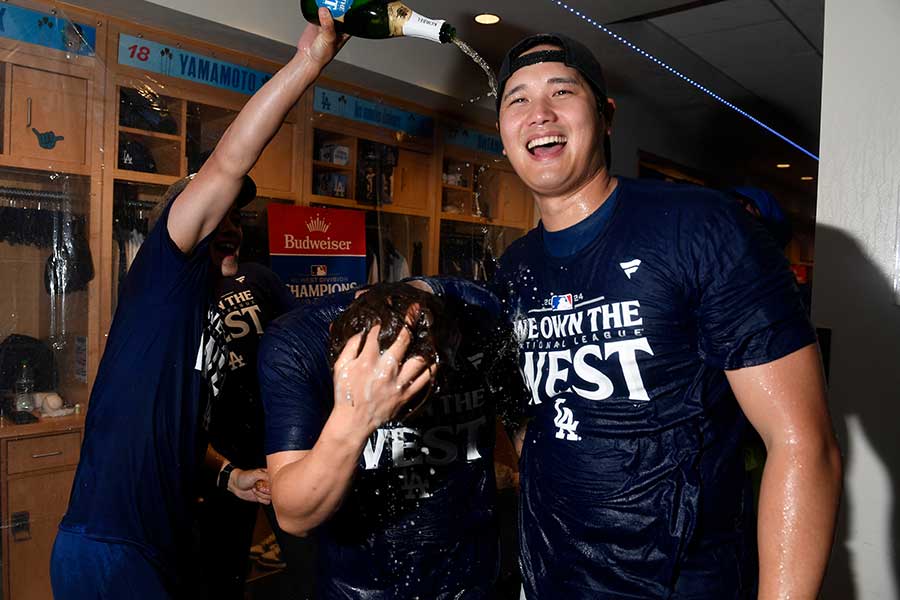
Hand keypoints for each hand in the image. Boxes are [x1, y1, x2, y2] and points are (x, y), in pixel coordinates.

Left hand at [227, 467, 271, 503]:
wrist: (235, 484)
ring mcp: (265, 490)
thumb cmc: (244, 477)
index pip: (277, 481)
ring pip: (271, 497)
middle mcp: (269, 483)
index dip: (271, 484)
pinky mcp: (262, 497)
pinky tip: (255, 495)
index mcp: (269, 475)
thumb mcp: (255, 474)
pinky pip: (267, 502)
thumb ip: (266, 476)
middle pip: (274, 490)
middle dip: (264, 490)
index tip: (263, 483)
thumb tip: (274, 480)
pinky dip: (261, 500)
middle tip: (256, 486)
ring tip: (254, 489)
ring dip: (261, 495)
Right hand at [297, 7, 349, 70]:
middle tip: (336, 0)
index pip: (351, 17)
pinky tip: (317, 2)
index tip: (349, 2)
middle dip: (338, 4)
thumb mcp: (328, 39)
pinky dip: (317, 5)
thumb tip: (325, 10)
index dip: (351, 9)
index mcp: (345, 31)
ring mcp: (326, 23)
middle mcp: (337, 26)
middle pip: (340, 11)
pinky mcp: (316, 21)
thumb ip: (328, 25)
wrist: (307, 58)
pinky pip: (317, 10)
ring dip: (328, 3)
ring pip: (329, 9)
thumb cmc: (322, 54)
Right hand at [331, 314, 435, 441]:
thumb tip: (361, 332)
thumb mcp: (340, 367)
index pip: (377, 334)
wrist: (353, 422)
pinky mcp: (406, 395)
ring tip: (432, 335)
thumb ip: (350, 347)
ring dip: (426, 347)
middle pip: (403, 342)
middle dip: (410, 323)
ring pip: (419, 361)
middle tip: (417, 310)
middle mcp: (385, 370)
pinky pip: (424, 381)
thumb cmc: (345, 394)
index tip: (390, 311)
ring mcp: (398, 384)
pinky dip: (432, 370)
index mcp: (367, 361)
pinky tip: (435, 361)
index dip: (383, 321)